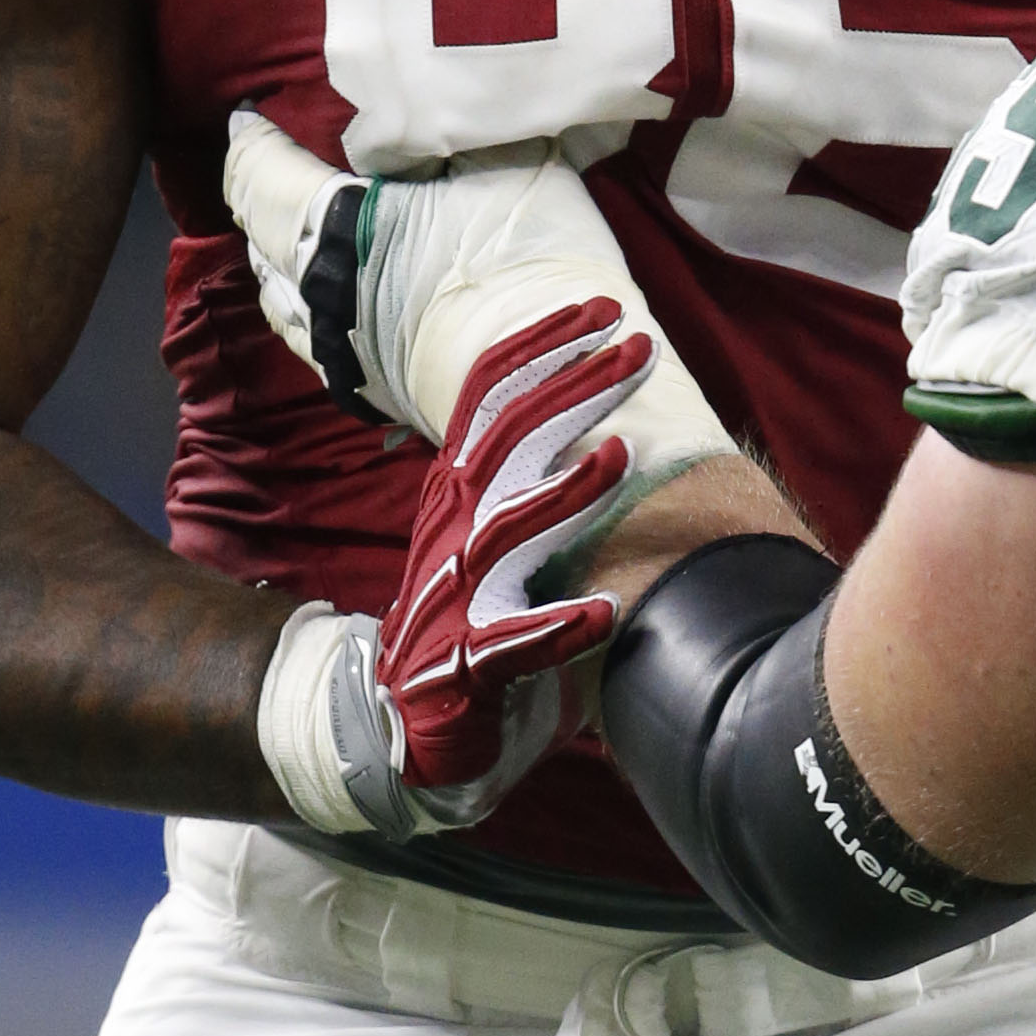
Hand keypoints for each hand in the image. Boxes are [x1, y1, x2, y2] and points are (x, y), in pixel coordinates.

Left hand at [225, 108, 633, 440]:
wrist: (556, 385)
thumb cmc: (527, 260)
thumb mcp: (511, 162)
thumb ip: (462, 134)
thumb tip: (445, 108)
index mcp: (336, 222)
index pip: (263, 175)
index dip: (251, 142)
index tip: (248, 117)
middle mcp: (319, 289)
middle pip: (262, 238)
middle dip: (259, 200)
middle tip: (267, 170)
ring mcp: (338, 351)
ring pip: (281, 301)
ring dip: (277, 264)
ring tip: (286, 239)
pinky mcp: (371, 394)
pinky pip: (315, 347)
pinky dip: (308, 313)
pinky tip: (326, 310)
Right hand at [259, 301, 651, 840]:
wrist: (399, 727)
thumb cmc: (468, 625)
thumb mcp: (492, 541)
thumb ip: (528, 484)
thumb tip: (594, 417)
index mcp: (456, 496)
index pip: (490, 398)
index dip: (542, 346)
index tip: (604, 309)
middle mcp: (450, 533)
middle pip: (505, 442)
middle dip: (572, 389)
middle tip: (636, 348)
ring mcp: (453, 598)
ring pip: (505, 533)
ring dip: (564, 493)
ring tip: (621, 457)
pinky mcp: (464, 667)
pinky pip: (510, 646)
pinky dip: (555, 630)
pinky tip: (602, 615)